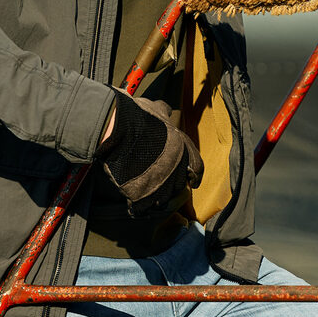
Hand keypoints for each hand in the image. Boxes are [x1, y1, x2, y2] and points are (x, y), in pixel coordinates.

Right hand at [99, 94, 200, 217]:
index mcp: (183, 149)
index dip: (194, 174)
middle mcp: (177, 169)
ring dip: (155, 197)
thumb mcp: (154, 109)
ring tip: (144, 194)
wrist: (120, 130)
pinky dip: (139, 207)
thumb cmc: (138, 117)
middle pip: (179, 185)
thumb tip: (165, 109)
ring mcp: (162, 184)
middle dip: (171, 185)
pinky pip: (144, 208)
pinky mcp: (144, 196)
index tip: (193, 180)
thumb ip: (162, 111)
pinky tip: (132, 203)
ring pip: (163, 199)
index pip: (197, 166)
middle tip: (160, 184)